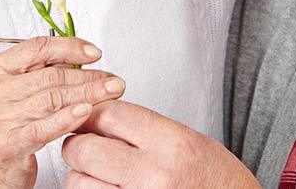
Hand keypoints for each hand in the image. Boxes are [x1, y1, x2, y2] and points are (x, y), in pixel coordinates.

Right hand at [0, 36, 125, 188]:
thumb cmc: (3, 124)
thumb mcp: (12, 89)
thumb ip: (39, 71)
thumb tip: (80, 57)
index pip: (36, 48)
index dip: (70, 47)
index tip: (94, 53)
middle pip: (50, 75)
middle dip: (88, 75)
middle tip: (113, 78)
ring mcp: (0, 117)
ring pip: (53, 99)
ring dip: (88, 94)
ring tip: (111, 92)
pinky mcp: (10, 143)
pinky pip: (45, 127)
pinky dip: (69, 118)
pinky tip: (87, 112)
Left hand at [61, 101, 259, 188]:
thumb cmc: (218, 182)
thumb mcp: (190, 142)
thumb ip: (146, 130)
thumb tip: (100, 118)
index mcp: (172, 144)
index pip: (109, 115)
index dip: (92, 114)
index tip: (90, 119)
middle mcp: (154, 173)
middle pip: (84, 148)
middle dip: (77, 146)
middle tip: (86, 149)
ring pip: (78, 182)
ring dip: (81, 177)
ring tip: (99, 176)